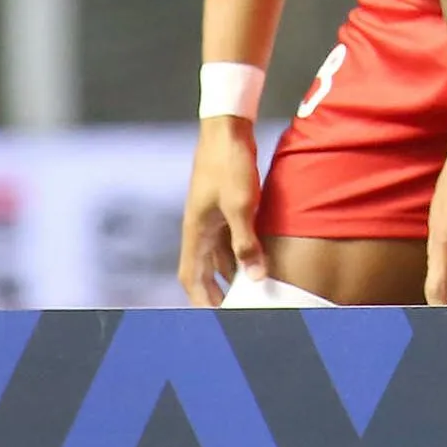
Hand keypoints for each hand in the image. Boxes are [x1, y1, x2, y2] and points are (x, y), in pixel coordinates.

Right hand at [177, 117, 267, 305]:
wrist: (227, 129)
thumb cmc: (229, 165)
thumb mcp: (240, 205)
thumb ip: (246, 242)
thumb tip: (254, 278)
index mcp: (195, 232)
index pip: (190, 277)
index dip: (200, 299)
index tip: (215, 317)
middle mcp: (198, 228)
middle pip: (202, 270)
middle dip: (215, 292)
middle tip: (235, 310)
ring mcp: (210, 217)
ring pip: (216, 255)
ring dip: (229, 273)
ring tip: (249, 291)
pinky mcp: (224, 206)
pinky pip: (228, 238)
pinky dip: (238, 252)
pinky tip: (255, 258)